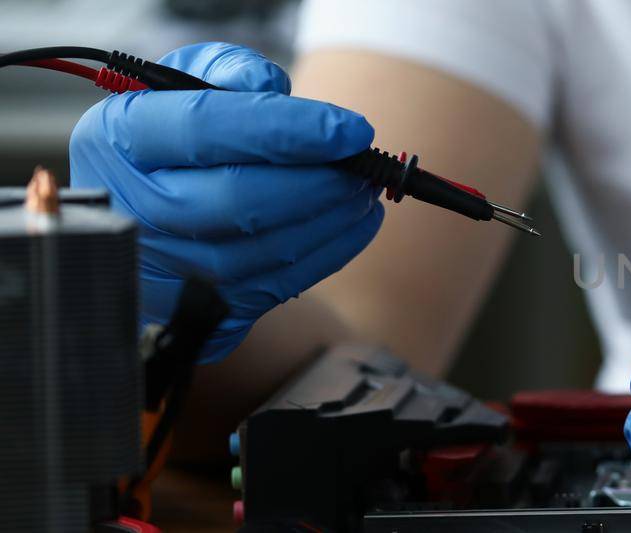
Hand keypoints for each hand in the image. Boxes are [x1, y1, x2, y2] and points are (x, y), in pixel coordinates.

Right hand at [69, 42, 381, 362]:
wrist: (148, 216)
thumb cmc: (177, 139)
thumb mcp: (182, 84)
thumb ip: (224, 70)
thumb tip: (266, 83)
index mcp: (118, 138)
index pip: (204, 128)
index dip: (286, 128)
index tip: (351, 129)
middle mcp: (132, 205)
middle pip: (237, 198)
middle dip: (318, 180)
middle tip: (363, 161)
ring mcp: (167, 265)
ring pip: (264, 246)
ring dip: (333, 215)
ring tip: (365, 186)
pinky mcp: (204, 304)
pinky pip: (281, 281)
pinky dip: (332, 249)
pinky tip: (356, 219)